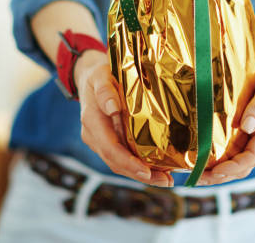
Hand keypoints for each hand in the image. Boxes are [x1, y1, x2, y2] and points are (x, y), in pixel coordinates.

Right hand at [74, 49, 173, 186]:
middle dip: (139, 175)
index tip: (145, 171)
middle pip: (115, 162)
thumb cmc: (99, 73)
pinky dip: (137, 165)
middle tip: (165, 181)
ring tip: (165, 179)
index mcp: (91, 120)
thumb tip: (112, 107)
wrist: (89, 76)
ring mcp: (99, 140)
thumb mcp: (101, 74)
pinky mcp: (107, 140)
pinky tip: (156, 169)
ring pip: (118, 164)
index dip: (127, 162)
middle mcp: (93, 135)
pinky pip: (121, 157)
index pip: (109, 147)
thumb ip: (105, 90)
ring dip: (141, 174)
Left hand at [196, 41, 254, 184]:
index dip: (234, 167)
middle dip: (221, 175)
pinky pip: (229, 147)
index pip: (252, 156)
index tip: (216, 172)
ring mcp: (250, 132)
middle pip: (242, 165)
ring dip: (217, 169)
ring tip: (195, 174)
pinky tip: (201, 157)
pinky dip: (217, 156)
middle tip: (198, 179)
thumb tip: (247, 127)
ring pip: (234, 159)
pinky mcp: (241, 127)